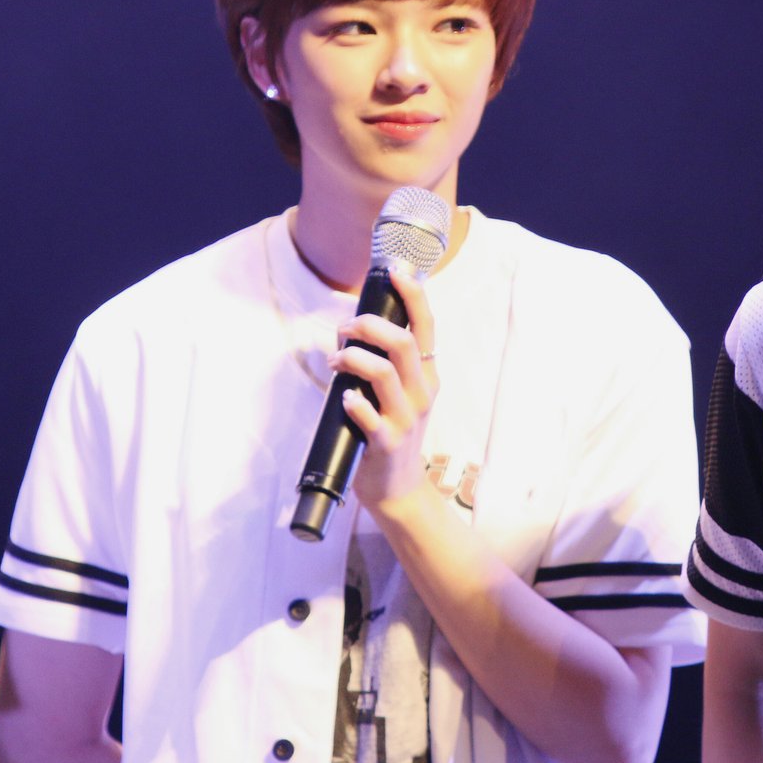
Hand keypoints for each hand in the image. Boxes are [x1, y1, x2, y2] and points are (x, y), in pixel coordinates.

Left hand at [331, 269, 439, 517]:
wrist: (399, 490)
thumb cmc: (390, 433)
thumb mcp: (396, 395)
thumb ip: (378, 362)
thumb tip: (347, 331)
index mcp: (426, 376)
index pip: (426, 327)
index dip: (413, 297)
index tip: (397, 273)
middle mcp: (422, 392)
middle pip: (404, 343)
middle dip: (370, 326)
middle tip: (345, 329)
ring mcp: (407, 418)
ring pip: (385, 372)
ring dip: (355, 359)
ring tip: (336, 363)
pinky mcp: (388, 443)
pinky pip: (371, 416)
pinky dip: (355, 402)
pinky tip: (345, 398)